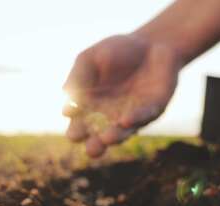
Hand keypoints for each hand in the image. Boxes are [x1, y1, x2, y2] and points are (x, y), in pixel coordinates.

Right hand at [62, 34, 181, 157]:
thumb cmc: (115, 52)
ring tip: (106, 139)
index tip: (74, 132)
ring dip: (115, 136)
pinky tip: (125, 120)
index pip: (80, 126)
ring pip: (122, 132)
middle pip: (99, 137)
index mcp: (91, 108)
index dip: (77, 131)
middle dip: (95, 145)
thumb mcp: (89, 60)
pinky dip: (135, 118)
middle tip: (91, 149)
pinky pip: (144, 116)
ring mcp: (133, 115)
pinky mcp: (153, 109)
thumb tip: (66, 110)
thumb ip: (77, 79)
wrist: (150, 42)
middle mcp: (111, 117)